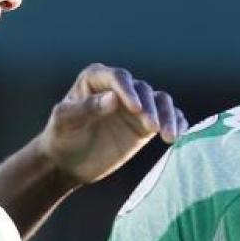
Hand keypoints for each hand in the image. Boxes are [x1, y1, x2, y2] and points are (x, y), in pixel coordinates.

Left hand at [35, 64, 186, 185]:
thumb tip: (113, 98)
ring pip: (160, 101)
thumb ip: (87, 108)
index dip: (128, 91)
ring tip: (169, 136)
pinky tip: (177, 136)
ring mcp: (134, 106)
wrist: (67, 163)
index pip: (118, 78)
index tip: (135, 109)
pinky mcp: (145, 125)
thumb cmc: (62, 137)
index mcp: (96, 79)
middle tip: (151, 128)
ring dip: (168, 115)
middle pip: (143, 89)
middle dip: (150, 107)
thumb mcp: (66, 122)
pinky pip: (168, 117)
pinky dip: (178, 122)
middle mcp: (119, 88)